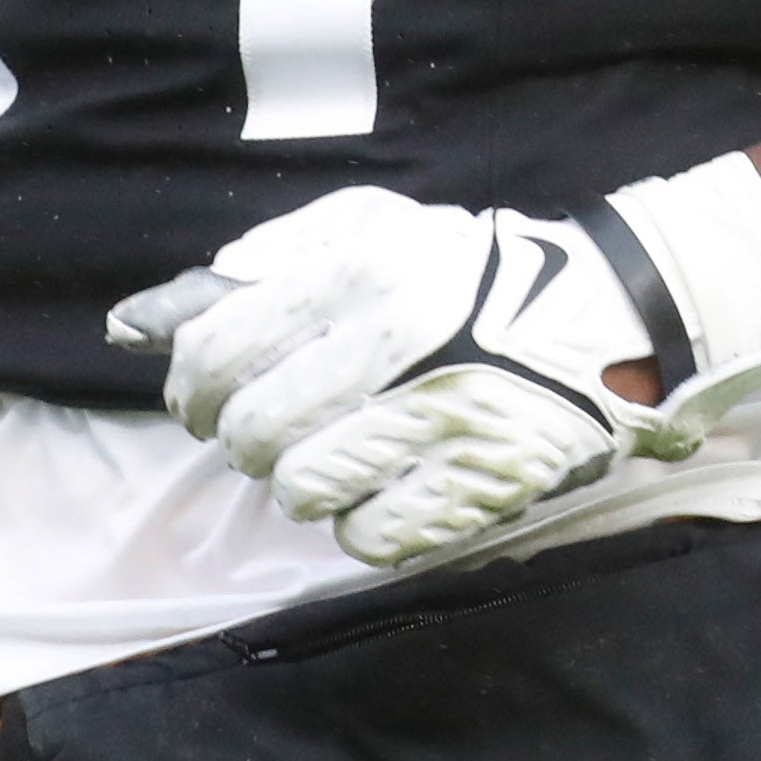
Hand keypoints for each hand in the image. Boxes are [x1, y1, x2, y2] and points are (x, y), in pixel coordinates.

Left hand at [105, 185, 715, 567]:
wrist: (607, 313)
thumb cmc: (469, 269)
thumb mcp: (374, 223)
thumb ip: (270, 253)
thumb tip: (153, 314)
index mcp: (358, 267)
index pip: (218, 347)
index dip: (185, 386)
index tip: (193, 400)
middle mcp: (393, 340)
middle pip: (252, 429)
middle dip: (240, 439)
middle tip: (260, 434)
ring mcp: (438, 416)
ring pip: (302, 488)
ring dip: (296, 483)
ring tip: (322, 459)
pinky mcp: (479, 482)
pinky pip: (370, 536)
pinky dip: (356, 525)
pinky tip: (374, 491)